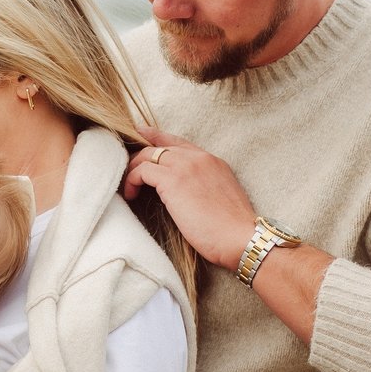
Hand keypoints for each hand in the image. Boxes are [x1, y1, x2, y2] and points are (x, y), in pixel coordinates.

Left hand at [121, 127, 257, 268]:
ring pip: (148, 155)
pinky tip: (131, 195)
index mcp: (212, 161)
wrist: (241, 237)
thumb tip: (185, 196)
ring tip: (129, 188)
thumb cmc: (232, 229)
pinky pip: (142, 171)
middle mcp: (199, 158)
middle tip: (129, 172)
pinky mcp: (172, 181)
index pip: (178, 142)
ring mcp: (186, 166)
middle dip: (140, 157)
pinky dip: (132, 181)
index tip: (141, 133)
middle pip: (159, 146)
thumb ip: (203, 187)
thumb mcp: (220, 197)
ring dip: (133, 170)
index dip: (156, 137)